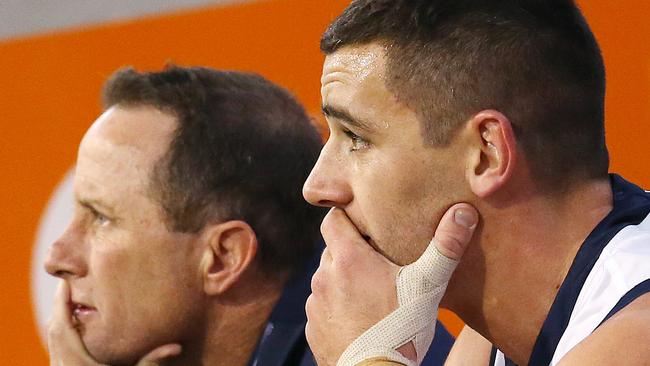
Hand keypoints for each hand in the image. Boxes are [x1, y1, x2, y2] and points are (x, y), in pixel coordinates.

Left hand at [47, 282, 181, 365]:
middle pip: (55, 328)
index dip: (63, 300)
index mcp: (74, 359)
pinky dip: (64, 336)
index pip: (62, 322)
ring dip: (62, 321)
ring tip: (76, 305)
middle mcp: (62, 363)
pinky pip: (58, 351)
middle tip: (72, 286)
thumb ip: (150, 362)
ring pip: (54, 340)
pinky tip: (78, 335)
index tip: (67, 281)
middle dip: (62, 306)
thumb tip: (176, 347)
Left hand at [305, 203, 477, 365]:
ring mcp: (316, 303)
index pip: (332, 219)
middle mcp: (324, 276)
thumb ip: (445, 247)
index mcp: (347, 259)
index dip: (347, 217)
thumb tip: (463, 213)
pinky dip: (338, 307)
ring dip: (344, 281)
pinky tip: (360, 317)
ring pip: (328, 279)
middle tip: (379, 260)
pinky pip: (324, 307)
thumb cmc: (401, 330)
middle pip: (333, 250)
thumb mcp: (427, 286)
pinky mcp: (313, 327)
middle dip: (352, 251)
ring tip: (372, 292)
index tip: (366, 223)